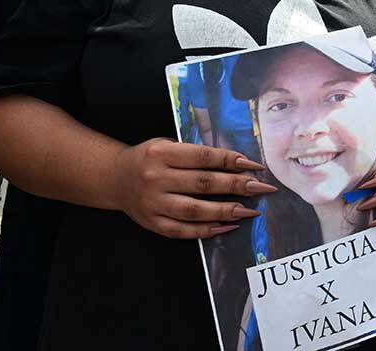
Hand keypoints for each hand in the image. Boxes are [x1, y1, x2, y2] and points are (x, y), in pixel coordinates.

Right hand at [112, 138, 273, 238]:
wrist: (114, 178)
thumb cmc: (149, 158)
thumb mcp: (167, 145)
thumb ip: (195, 153)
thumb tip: (237, 163)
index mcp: (162, 154)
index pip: (203, 157)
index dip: (231, 161)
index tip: (255, 166)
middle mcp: (156, 178)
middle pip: (203, 183)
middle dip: (237, 186)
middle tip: (261, 188)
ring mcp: (153, 203)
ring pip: (195, 210)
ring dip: (226, 211)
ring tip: (249, 210)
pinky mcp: (152, 223)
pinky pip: (183, 230)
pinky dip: (207, 230)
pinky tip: (228, 226)